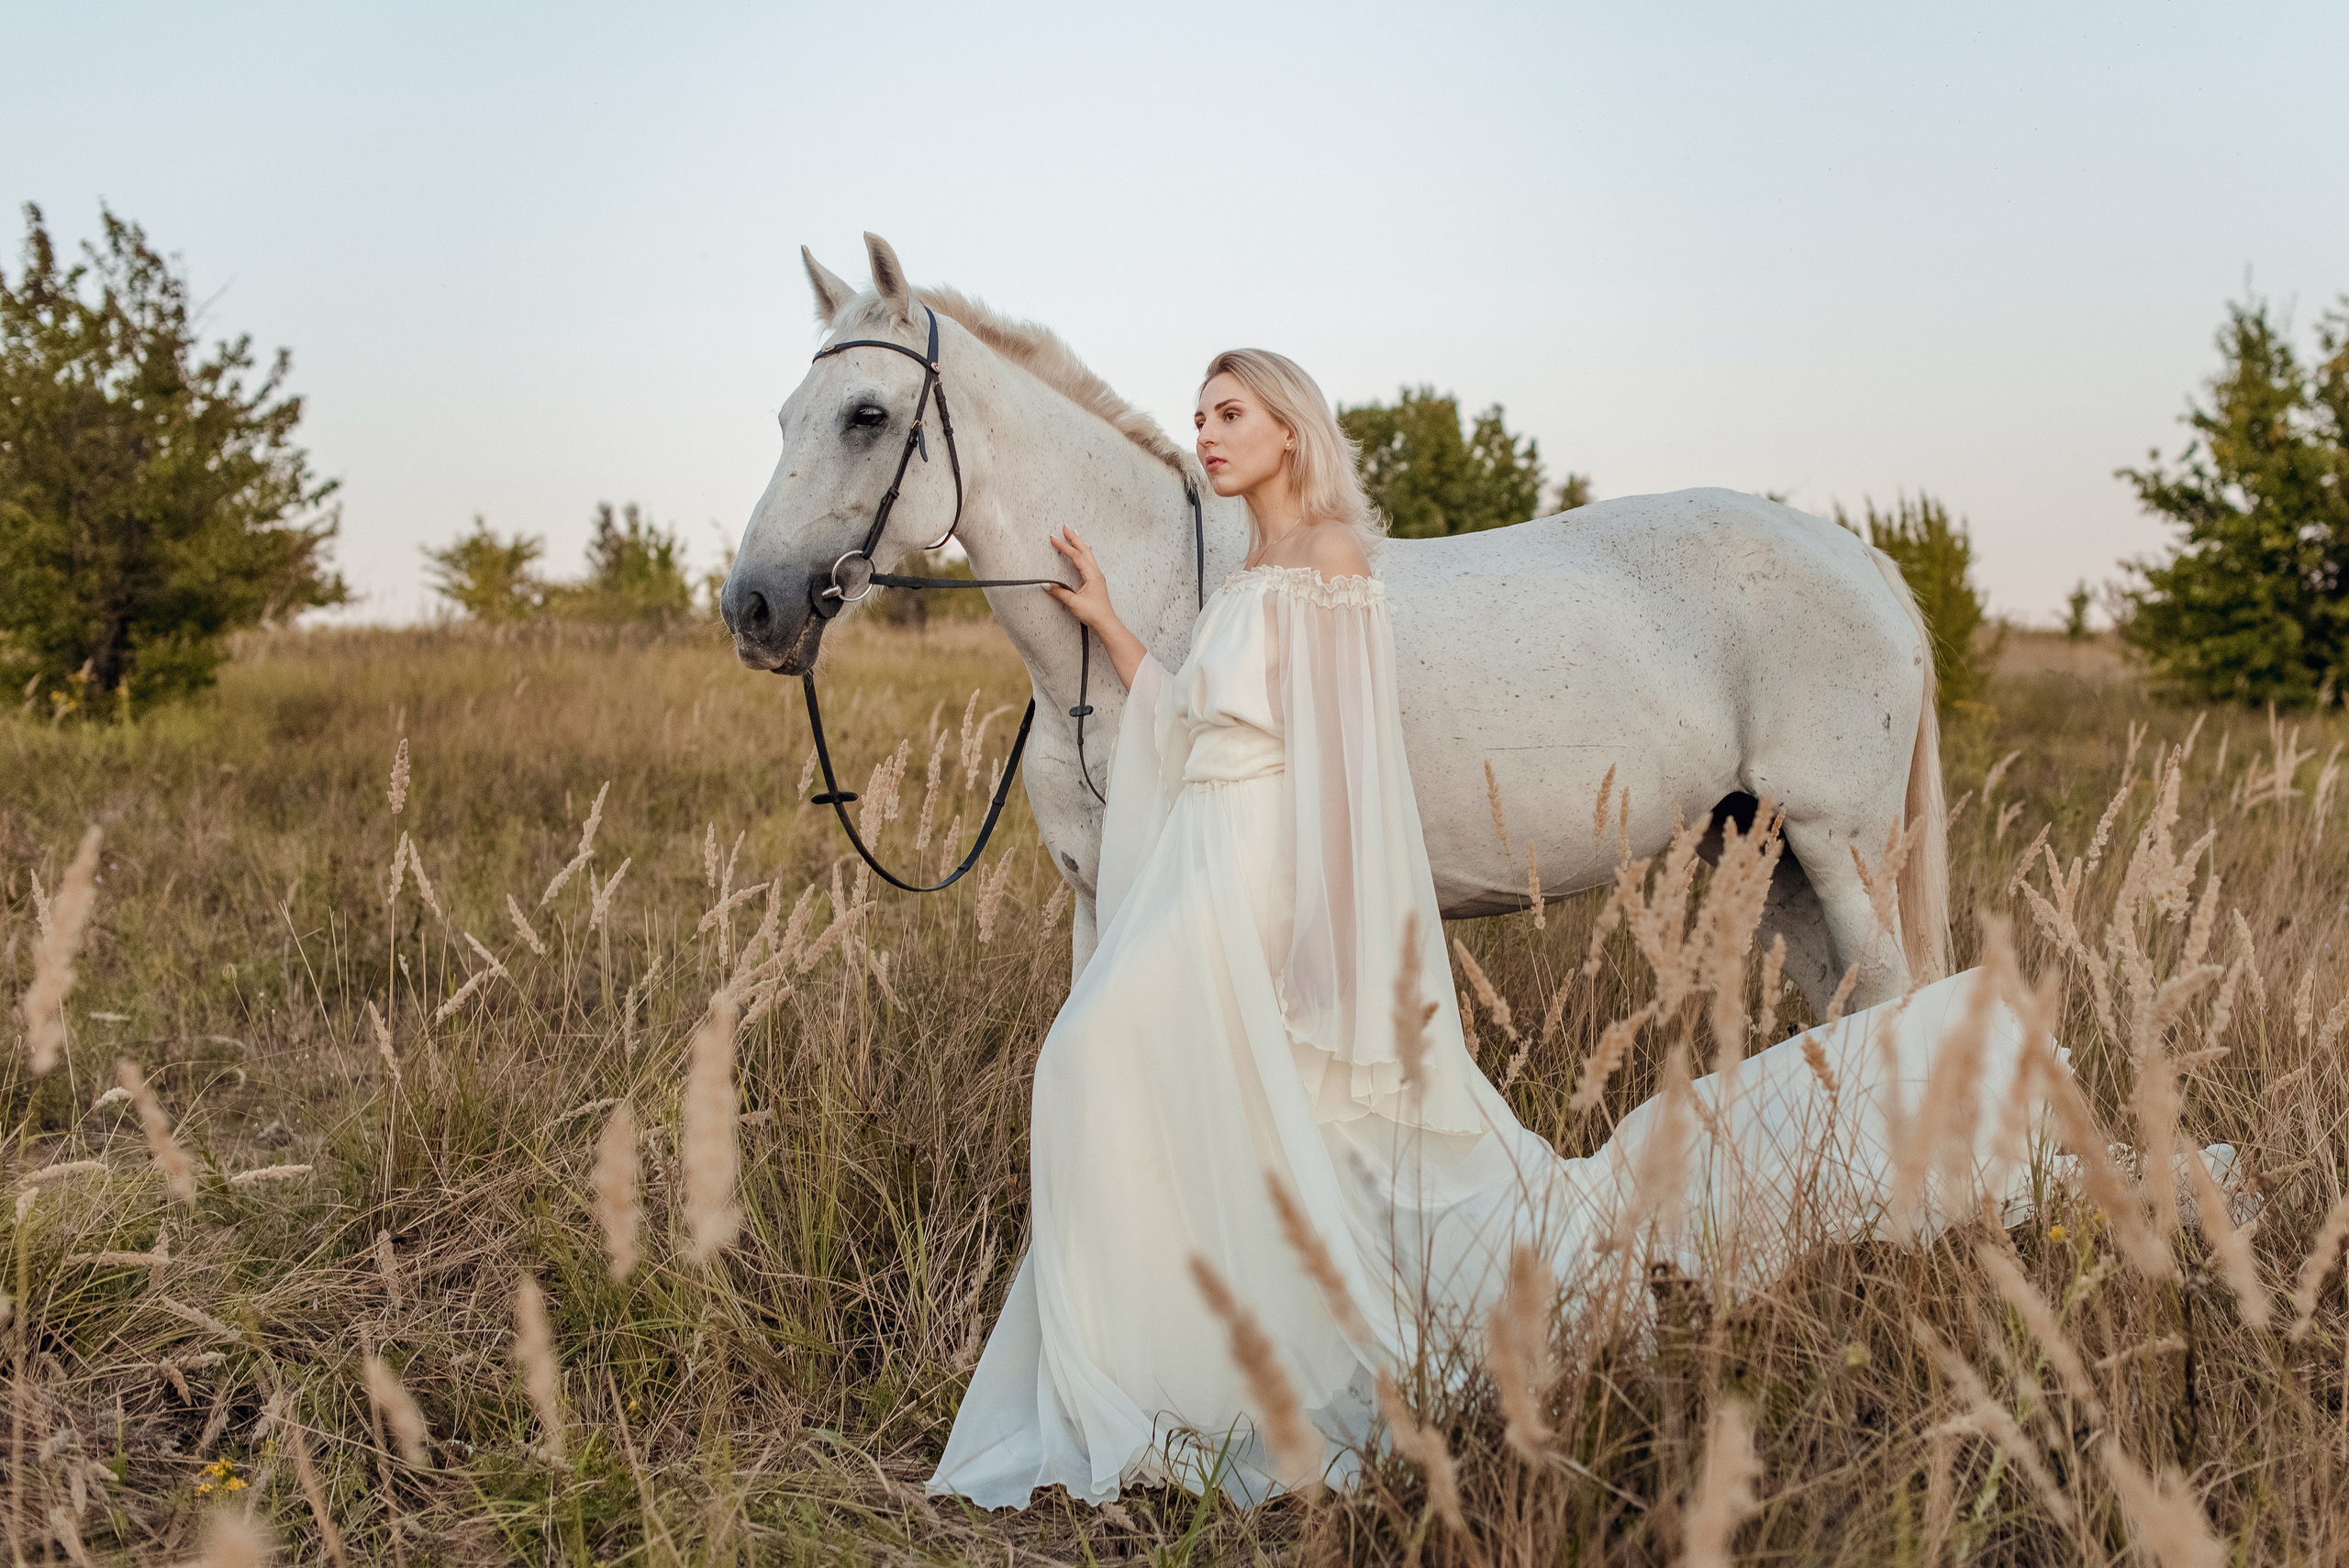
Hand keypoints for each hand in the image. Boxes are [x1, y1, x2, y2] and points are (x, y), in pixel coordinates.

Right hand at [1039, 526, 1149, 690]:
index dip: (1064, 546)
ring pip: (1087, 555)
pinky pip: (1088, 563)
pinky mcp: (1095, 582)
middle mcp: (1096, 573)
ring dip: (1079, 545)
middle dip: (1074, 538)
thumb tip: (1047, 585)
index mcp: (1092, 574)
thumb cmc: (1094, 613)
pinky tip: (1079, 555)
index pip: (1076, 556)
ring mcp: (1097, 577)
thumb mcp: (1074, 602)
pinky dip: (1081, 554)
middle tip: (1065, 528)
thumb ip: (1060, 592)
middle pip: (1085, 550)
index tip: (1053, 539)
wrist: (1106, 623)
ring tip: (1071, 537)